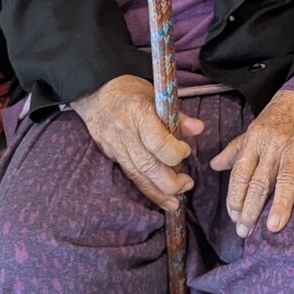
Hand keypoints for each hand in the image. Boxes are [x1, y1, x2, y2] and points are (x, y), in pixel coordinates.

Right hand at [71, 75, 203, 210]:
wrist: (95, 92)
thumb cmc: (130, 91)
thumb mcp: (155, 95)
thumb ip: (176, 116)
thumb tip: (198, 129)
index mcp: (137, 113)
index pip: (156, 141)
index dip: (174, 152)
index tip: (186, 151)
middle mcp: (124, 134)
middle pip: (147, 165)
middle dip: (169, 181)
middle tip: (187, 184)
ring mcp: (115, 147)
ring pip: (137, 176)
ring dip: (159, 192)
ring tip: (176, 202)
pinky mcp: (111, 156)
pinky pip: (131, 176)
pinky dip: (147, 189)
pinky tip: (161, 198)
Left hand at [210, 90, 293, 238]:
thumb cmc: (281, 114)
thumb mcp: (255, 128)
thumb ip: (235, 150)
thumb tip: (214, 166)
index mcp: (255, 141)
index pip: (240, 174)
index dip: (235, 197)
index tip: (233, 217)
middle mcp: (274, 146)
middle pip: (259, 182)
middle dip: (250, 209)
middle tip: (244, 232)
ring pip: (286, 179)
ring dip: (281, 204)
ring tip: (273, 227)